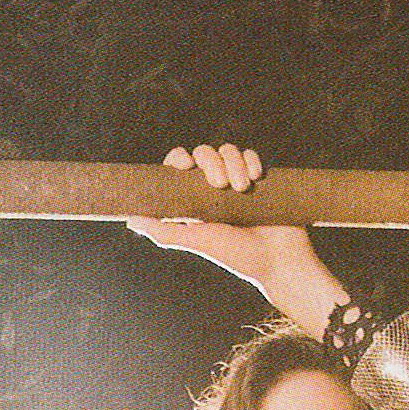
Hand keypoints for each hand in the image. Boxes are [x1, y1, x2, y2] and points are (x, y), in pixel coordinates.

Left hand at [129, 142, 344, 333]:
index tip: (185, 167)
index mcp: (195, 199)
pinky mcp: (260, 177)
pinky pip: (251, 154)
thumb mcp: (196, 241)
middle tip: (221, 186)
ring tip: (243, 188)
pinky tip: (256, 180)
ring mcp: (238, 181)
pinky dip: (252, 161)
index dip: (179, 159)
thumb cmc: (237, 255)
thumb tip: (130, 220)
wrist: (279, 260)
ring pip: (228, 150)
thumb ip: (164, 230)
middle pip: (204, 152)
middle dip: (211, 162)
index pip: (179, 165)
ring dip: (234, 163)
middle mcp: (215, 188)